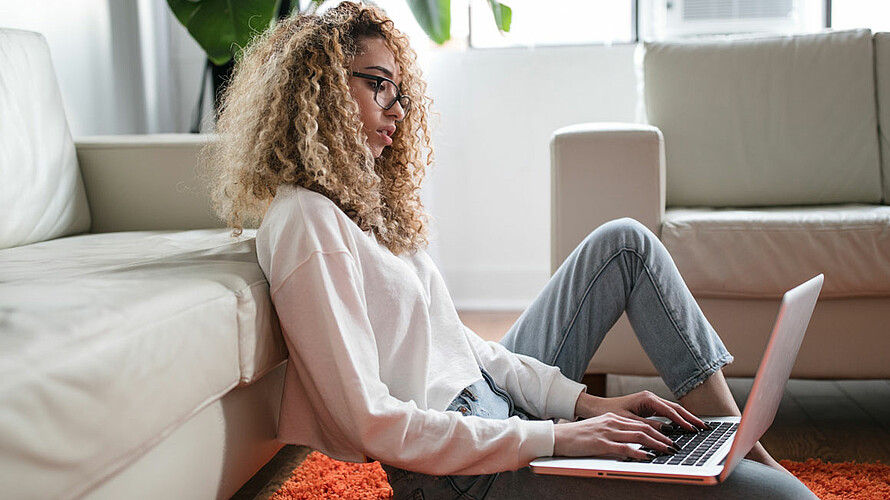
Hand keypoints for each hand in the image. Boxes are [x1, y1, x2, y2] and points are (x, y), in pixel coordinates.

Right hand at [553, 412, 679, 458]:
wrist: (558, 436)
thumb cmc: (577, 436)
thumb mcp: (599, 430)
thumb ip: (615, 433)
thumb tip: (632, 442)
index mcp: (612, 418)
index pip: (640, 423)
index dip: (658, 430)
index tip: (669, 437)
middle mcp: (612, 422)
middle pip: (643, 428)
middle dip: (662, 437)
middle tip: (675, 445)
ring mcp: (607, 432)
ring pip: (638, 436)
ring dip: (656, 444)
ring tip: (667, 451)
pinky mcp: (600, 443)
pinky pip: (624, 447)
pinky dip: (638, 452)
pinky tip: (647, 456)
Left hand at [575, 391, 707, 433]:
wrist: (597, 408)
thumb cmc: (610, 413)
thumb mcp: (629, 421)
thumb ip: (648, 426)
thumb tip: (667, 432)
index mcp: (647, 398)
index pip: (670, 411)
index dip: (683, 421)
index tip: (693, 430)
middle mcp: (651, 398)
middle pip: (676, 408)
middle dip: (691, 418)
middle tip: (704, 427)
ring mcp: (651, 402)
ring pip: (673, 410)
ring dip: (686, 418)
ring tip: (699, 427)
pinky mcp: (649, 407)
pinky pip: (667, 413)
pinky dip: (677, 419)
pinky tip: (685, 426)